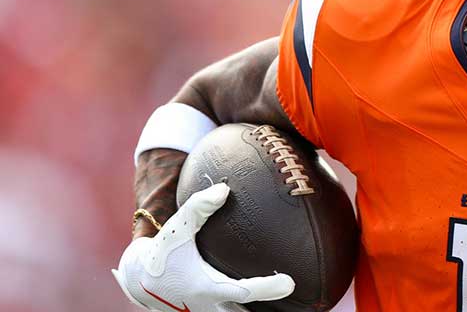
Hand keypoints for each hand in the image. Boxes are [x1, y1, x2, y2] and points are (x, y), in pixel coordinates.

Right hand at [112, 182, 295, 311]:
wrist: (141, 281)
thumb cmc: (163, 252)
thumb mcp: (176, 229)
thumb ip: (198, 208)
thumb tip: (224, 189)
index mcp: (206, 288)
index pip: (243, 291)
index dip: (267, 288)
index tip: (290, 283)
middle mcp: (211, 308)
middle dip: (273, 311)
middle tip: (302, 298)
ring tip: (299, 304)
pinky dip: (255, 309)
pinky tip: (280, 302)